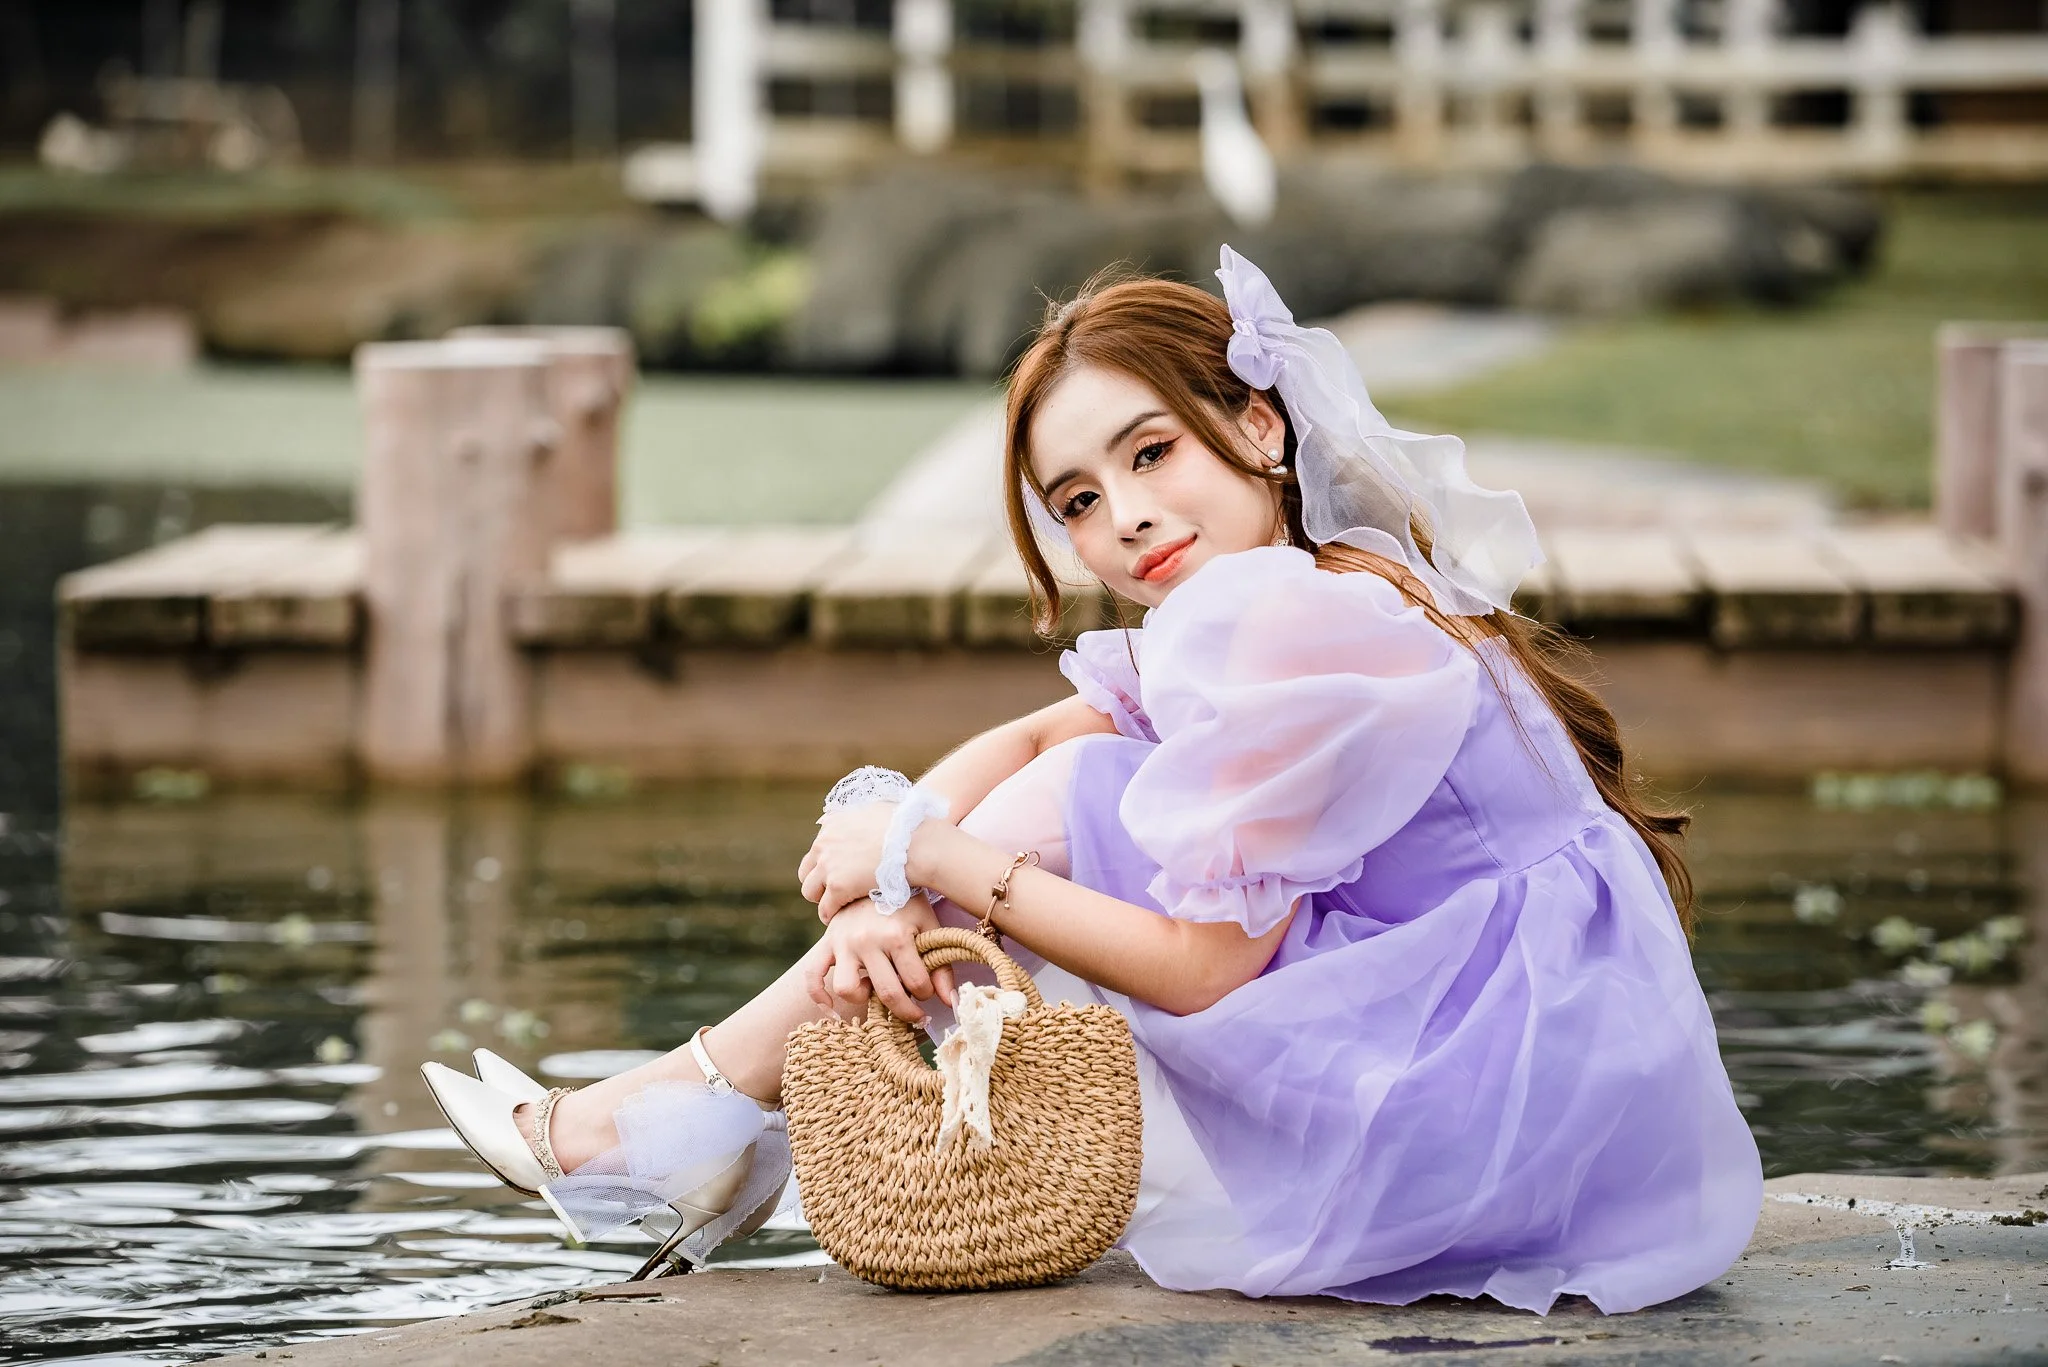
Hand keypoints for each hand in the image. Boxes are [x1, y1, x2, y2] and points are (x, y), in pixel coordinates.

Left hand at [798, 804, 895, 923]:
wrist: (917, 844)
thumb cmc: (907, 827)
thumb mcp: (876, 809)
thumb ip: (859, 816)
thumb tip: (857, 818)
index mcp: (832, 824)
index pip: (818, 849)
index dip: (828, 864)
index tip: (840, 873)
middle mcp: (824, 843)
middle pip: (806, 871)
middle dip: (819, 882)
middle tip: (835, 892)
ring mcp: (829, 865)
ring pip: (810, 891)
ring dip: (822, 899)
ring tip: (837, 907)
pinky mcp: (837, 887)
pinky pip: (825, 909)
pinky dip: (831, 915)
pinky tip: (840, 918)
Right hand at [803, 894, 955, 1024]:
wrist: (874, 871)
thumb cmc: (905, 901)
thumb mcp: (928, 925)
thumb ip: (941, 964)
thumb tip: (948, 1001)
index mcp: (896, 935)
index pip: (916, 983)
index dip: (926, 995)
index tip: (927, 993)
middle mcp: (867, 940)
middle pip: (887, 992)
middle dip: (905, 1010)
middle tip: (913, 1012)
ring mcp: (843, 943)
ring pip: (846, 988)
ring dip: (863, 999)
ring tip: (874, 991)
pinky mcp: (825, 943)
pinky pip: (812, 976)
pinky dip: (818, 996)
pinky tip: (832, 1009)